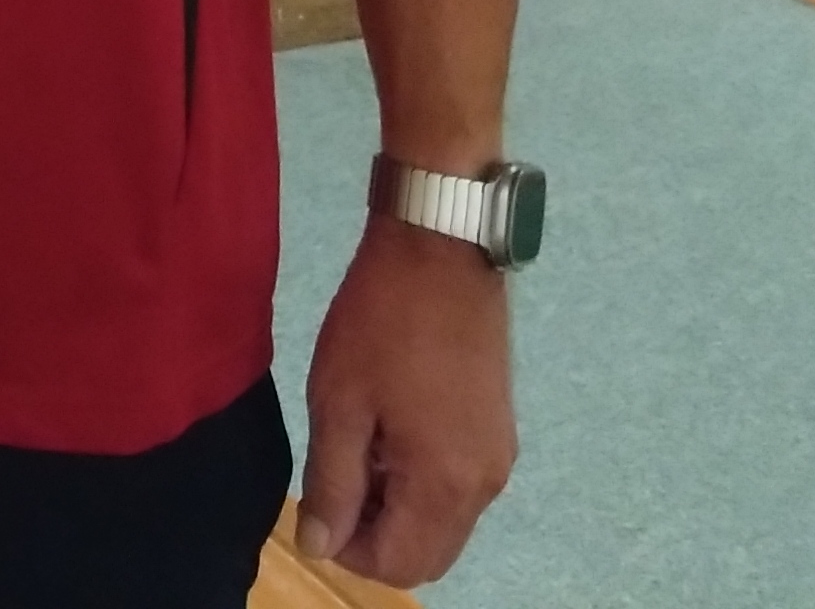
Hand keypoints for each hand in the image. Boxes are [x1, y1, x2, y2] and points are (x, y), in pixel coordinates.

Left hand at [299, 216, 515, 585]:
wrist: (441, 249)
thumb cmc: (380, 321)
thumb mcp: (338, 402)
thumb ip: (332, 483)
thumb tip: (319, 546)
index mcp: (447, 484)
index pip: (400, 565)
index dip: (348, 549)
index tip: (316, 504)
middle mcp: (486, 486)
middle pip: (429, 553)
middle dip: (375, 535)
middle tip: (334, 478)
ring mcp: (499, 457)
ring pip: (445, 522)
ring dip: (397, 507)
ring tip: (357, 445)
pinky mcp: (499, 431)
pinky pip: (458, 488)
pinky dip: (420, 482)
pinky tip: (387, 431)